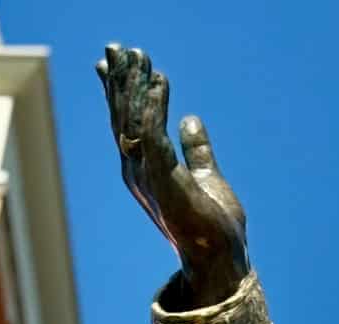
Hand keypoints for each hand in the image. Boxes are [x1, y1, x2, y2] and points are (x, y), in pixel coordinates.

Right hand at [96, 43, 248, 307]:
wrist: (221, 260)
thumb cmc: (214, 228)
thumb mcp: (207, 178)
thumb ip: (197, 150)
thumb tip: (191, 120)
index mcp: (146, 172)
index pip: (129, 124)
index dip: (122, 92)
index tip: (117, 62)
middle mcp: (139, 173)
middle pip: (123, 118)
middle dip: (120, 81)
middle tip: (116, 47)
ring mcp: (149, 177)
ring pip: (134, 121)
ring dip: (133, 86)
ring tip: (137, 55)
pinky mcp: (165, 180)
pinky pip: (154, 134)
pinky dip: (154, 106)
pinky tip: (159, 82)